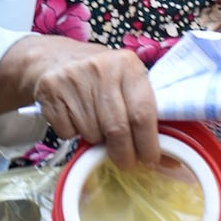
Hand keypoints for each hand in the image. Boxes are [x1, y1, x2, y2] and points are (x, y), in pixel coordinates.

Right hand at [4, 35, 160, 170]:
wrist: (54, 58)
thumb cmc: (100, 76)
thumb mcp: (126, 82)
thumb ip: (146, 114)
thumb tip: (169, 160)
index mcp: (128, 65)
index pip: (142, 113)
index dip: (147, 143)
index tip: (149, 159)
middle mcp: (101, 68)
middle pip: (117, 128)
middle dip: (123, 153)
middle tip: (125, 161)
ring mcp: (73, 78)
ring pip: (91, 133)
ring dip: (96, 140)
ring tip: (95, 123)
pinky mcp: (50, 89)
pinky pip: (67, 132)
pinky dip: (73, 134)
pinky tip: (74, 116)